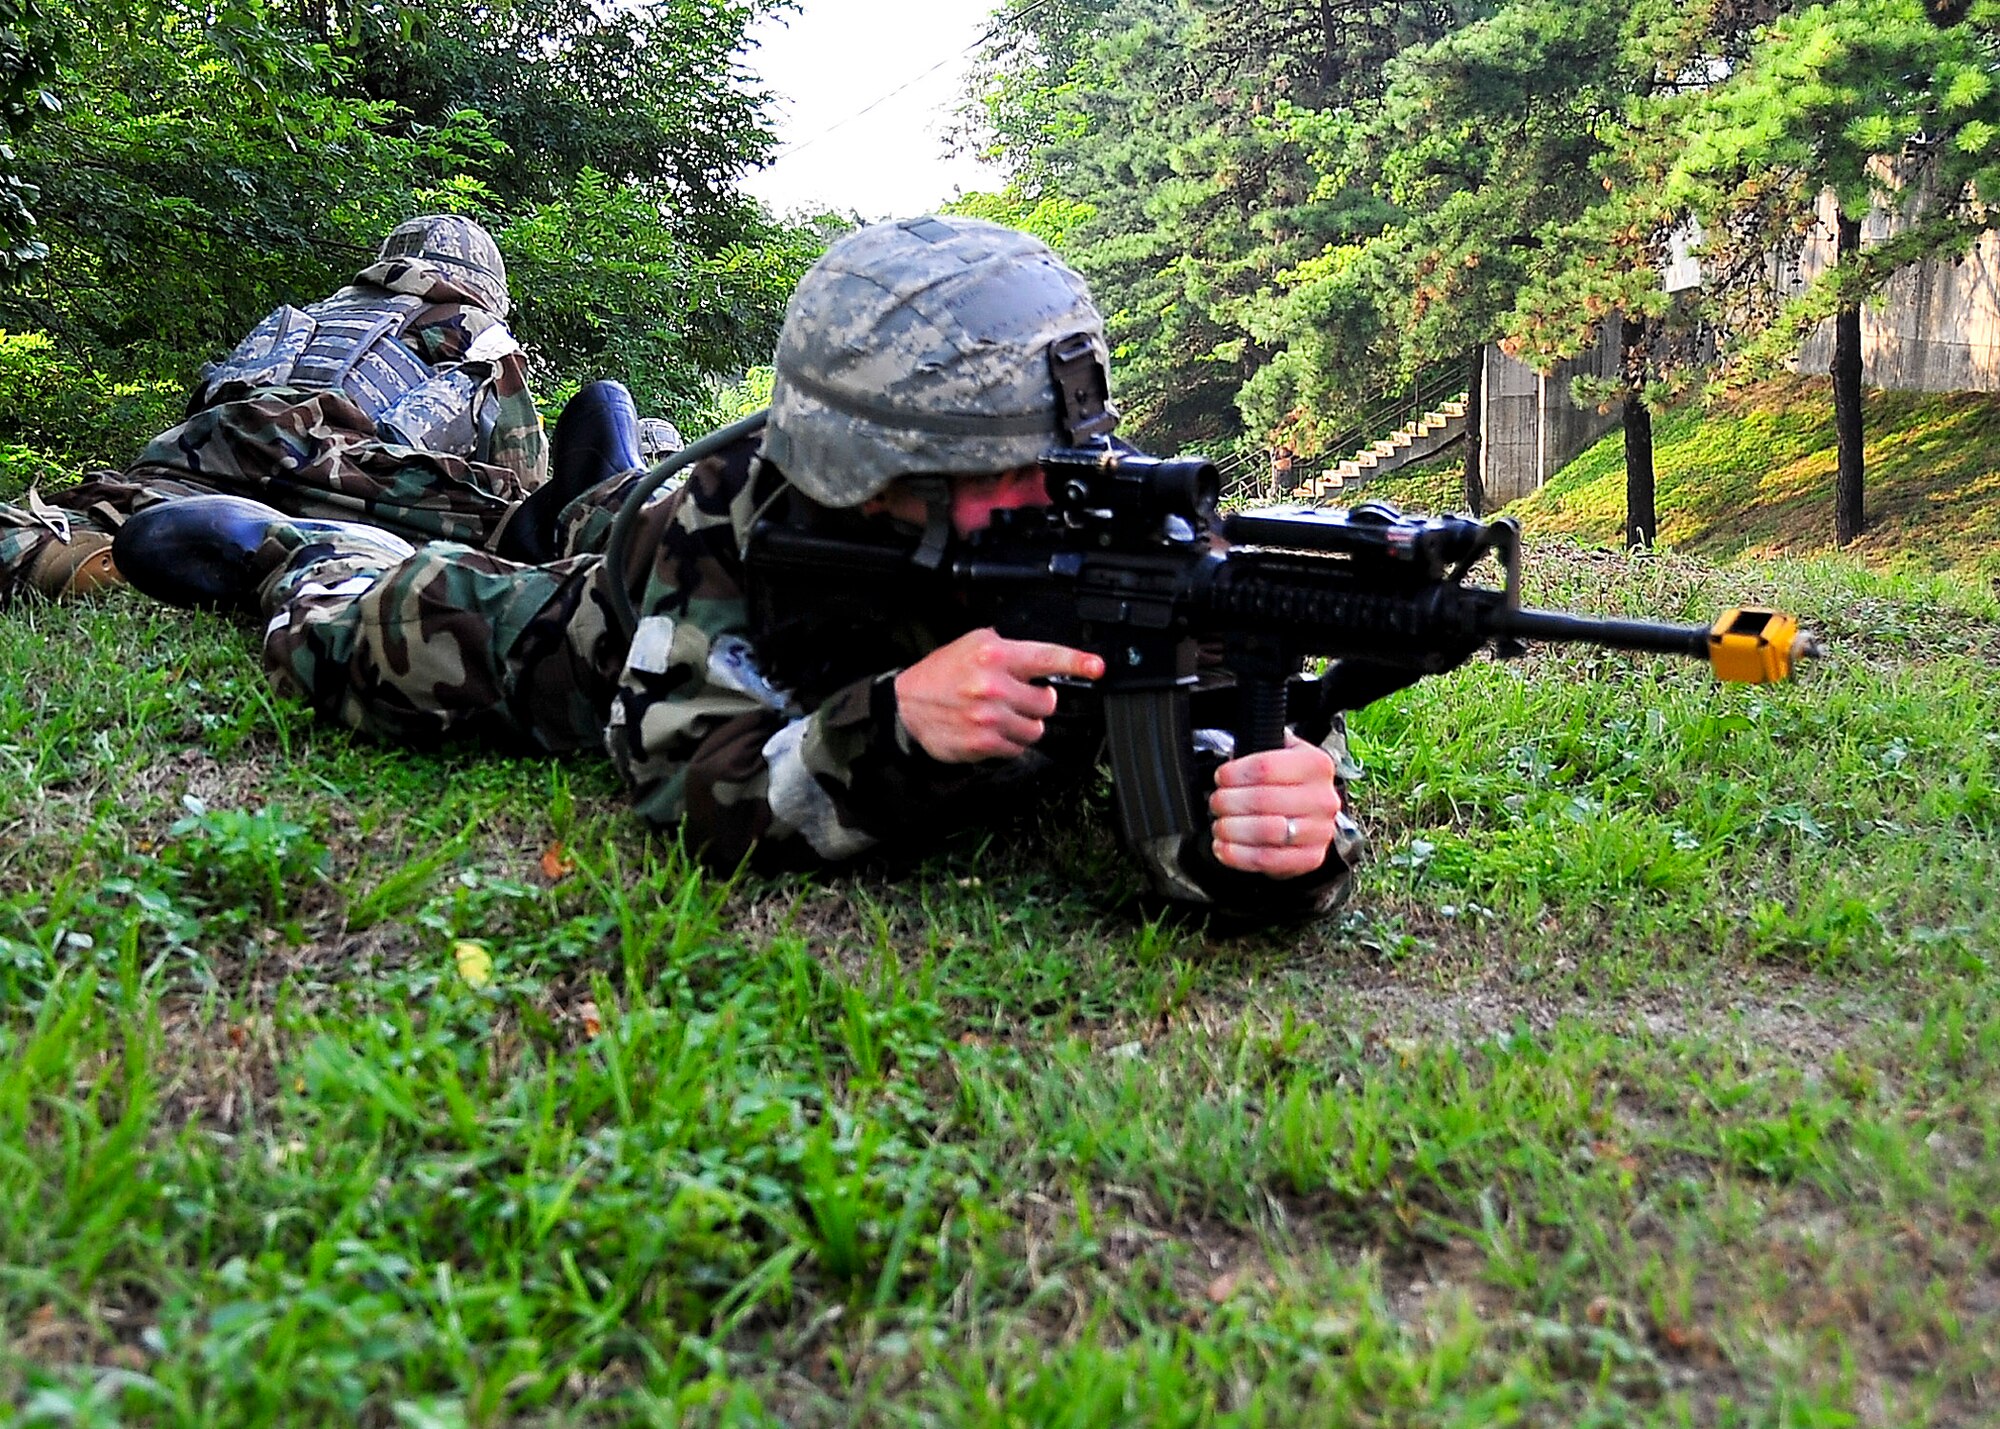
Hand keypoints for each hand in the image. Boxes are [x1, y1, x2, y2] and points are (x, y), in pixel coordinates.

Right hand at [895, 628, 1104, 762]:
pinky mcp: (983, 743)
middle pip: (1047, 701)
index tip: (1097, 667)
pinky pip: (1018, 747)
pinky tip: (992, 729)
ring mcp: (989, 717)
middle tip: (1022, 697)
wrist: (906, 705)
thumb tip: (1046, 661)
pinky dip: (1010, 741)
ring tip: (1004, 715)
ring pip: (1036, 728)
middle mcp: (993, 685)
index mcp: (994, 654)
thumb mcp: (972, 644)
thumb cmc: (942, 673)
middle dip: (1039, 700)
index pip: (1046, 657)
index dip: (1077, 662)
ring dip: (1026, 724)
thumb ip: (1010, 650)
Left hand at [1208, 732, 1341, 878]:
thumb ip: (1261, 747)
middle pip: (1262, 799)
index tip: (1220, 778)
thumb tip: (1228, 754)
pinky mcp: (1311, 858)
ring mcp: (1320, 831)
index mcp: (1316, 764)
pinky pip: (1267, 859)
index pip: (1265, 766)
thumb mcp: (1283, 754)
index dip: (1233, 773)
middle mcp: (1323, 798)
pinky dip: (1237, 855)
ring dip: (1231, 829)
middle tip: (1216, 803)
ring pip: (1264, 831)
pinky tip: (1223, 847)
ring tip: (1219, 825)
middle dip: (1228, 802)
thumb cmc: (1288, 784)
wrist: (1311, 817)